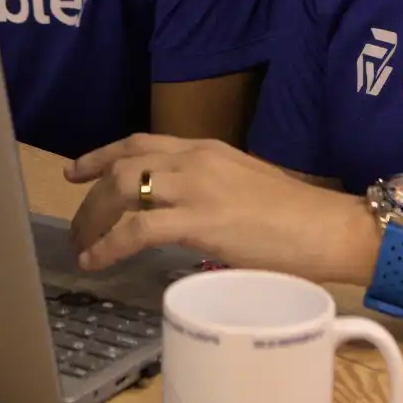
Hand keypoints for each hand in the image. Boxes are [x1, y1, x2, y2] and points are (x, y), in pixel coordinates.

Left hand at [63, 134, 375, 282]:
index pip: (142, 142)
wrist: (328, 228)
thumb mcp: (243, 187)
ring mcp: (196, 187)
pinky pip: (137, 229)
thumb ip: (209, 193)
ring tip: (82, 244)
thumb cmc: (296, 218)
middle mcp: (195, 159)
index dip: (103, 154)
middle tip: (74, 220)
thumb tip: (184, 217)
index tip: (77, 170)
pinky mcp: (199, 221)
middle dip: (90, 191)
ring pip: (123, 189)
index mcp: (207, 149)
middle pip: (124, 163)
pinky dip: (109, 244)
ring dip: (93, 217)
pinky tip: (96, 260)